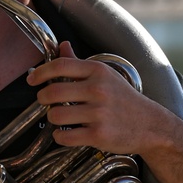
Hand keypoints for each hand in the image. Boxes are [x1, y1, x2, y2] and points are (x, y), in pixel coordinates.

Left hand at [27, 42, 160, 154]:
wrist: (151, 125)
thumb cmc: (125, 100)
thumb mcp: (106, 76)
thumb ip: (80, 62)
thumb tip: (62, 45)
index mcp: (98, 72)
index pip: (61, 65)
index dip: (40, 72)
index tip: (32, 79)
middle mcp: (98, 90)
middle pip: (53, 92)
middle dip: (43, 98)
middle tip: (46, 102)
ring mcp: (99, 113)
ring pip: (56, 115)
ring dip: (52, 119)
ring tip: (60, 118)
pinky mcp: (99, 134)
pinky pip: (64, 136)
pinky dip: (60, 137)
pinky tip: (66, 134)